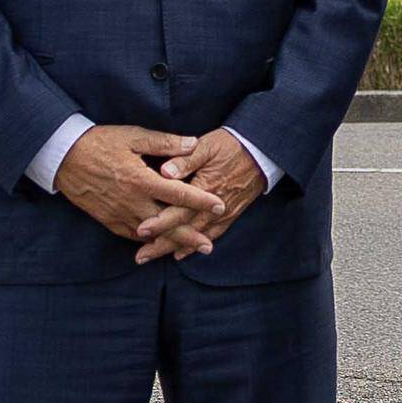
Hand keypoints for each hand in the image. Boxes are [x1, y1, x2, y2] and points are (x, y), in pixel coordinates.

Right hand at [52, 123, 212, 255]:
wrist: (64, 157)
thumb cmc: (100, 142)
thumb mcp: (133, 136)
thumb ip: (165, 142)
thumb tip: (193, 143)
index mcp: (141, 179)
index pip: (178, 194)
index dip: (201, 201)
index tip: (220, 206)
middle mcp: (132, 201)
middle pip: (167, 223)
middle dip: (189, 236)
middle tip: (209, 246)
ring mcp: (119, 214)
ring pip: (150, 234)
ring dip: (171, 242)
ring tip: (190, 249)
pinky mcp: (108, 220)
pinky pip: (132, 235)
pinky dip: (148, 241)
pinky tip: (160, 243)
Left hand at [137, 128, 271, 261]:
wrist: (260, 151)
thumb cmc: (230, 145)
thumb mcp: (206, 146)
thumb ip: (185, 160)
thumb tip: (164, 172)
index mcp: (205, 188)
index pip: (179, 210)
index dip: (160, 222)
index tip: (140, 229)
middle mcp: (214, 206)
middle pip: (184, 229)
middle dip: (161, 244)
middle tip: (141, 256)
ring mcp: (223, 212)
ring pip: (196, 236)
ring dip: (174, 247)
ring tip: (153, 256)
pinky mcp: (231, 214)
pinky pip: (212, 234)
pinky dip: (196, 246)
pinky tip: (181, 253)